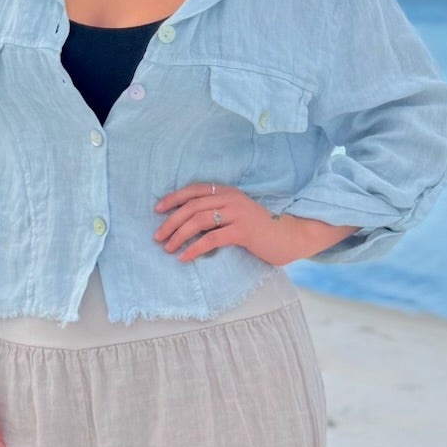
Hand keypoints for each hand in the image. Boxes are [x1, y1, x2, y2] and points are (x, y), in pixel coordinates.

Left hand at [153, 183, 360, 263]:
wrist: (289, 236)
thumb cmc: (260, 229)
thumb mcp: (237, 215)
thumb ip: (218, 213)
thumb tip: (187, 223)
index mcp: (228, 192)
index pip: (194, 189)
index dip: (174, 198)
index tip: (157, 209)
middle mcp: (231, 199)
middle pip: (192, 206)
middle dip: (171, 221)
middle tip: (157, 236)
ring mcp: (238, 214)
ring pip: (198, 221)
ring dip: (178, 235)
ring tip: (167, 247)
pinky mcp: (243, 231)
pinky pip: (211, 239)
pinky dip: (193, 248)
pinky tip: (184, 257)